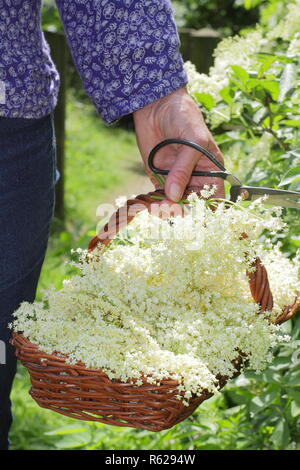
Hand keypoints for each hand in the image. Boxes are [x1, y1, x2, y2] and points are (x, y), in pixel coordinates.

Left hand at [133, 87, 224, 201]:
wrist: (156, 105)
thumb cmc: (184, 118)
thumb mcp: (191, 142)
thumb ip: (183, 169)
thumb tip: (174, 196)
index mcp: (211, 171)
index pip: (214, 199)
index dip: (207, 210)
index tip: (195, 213)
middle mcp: (195, 179)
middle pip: (192, 206)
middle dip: (181, 210)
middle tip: (168, 208)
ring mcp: (176, 180)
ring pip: (174, 205)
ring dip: (165, 210)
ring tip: (155, 207)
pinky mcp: (158, 179)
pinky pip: (157, 198)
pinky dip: (153, 204)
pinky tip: (148, 204)